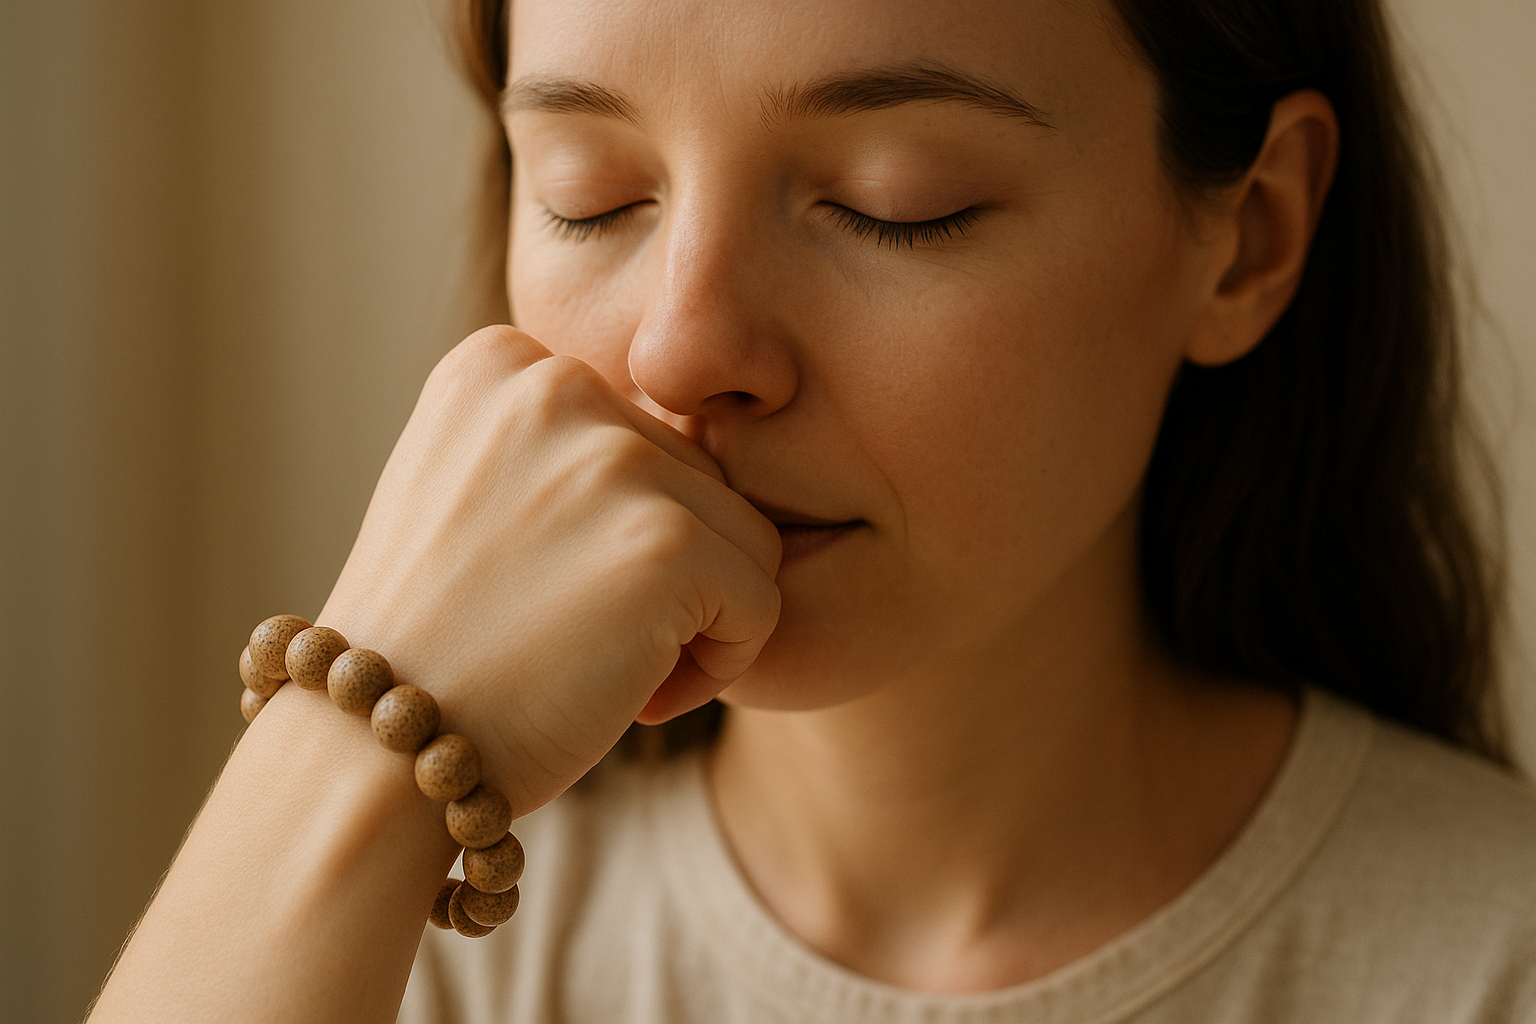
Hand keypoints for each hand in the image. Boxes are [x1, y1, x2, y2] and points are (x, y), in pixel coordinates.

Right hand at [317, 325, 781, 815]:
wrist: (373, 755)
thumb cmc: (432, 646)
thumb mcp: (470, 495)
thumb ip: (562, 451)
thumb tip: (698, 443)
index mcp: (501, 363)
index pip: (641, 433)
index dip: (617, 530)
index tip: (549, 591)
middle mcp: (557, 384)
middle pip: (700, 479)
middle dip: (663, 573)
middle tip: (579, 643)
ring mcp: (613, 458)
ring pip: (744, 536)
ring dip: (698, 618)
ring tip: (606, 668)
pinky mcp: (666, 540)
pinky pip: (763, 602)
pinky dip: (722, 665)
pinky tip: (637, 699)